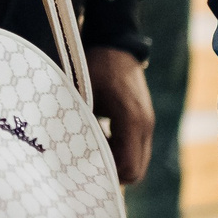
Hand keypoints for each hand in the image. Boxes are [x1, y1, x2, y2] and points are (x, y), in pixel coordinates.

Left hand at [89, 48, 153, 184]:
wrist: (115, 45)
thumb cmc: (95, 67)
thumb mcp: (83, 94)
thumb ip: (81, 124)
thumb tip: (69, 155)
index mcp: (132, 120)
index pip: (127, 167)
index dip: (106, 172)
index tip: (83, 163)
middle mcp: (145, 126)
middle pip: (135, 171)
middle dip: (110, 171)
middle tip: (86, 159)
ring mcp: (147, 126)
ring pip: (137, 163)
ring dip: (115, 161)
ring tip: (91, 146)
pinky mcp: (144, 123)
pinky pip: (136, 151)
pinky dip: (119, 152)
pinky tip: (99, 137)